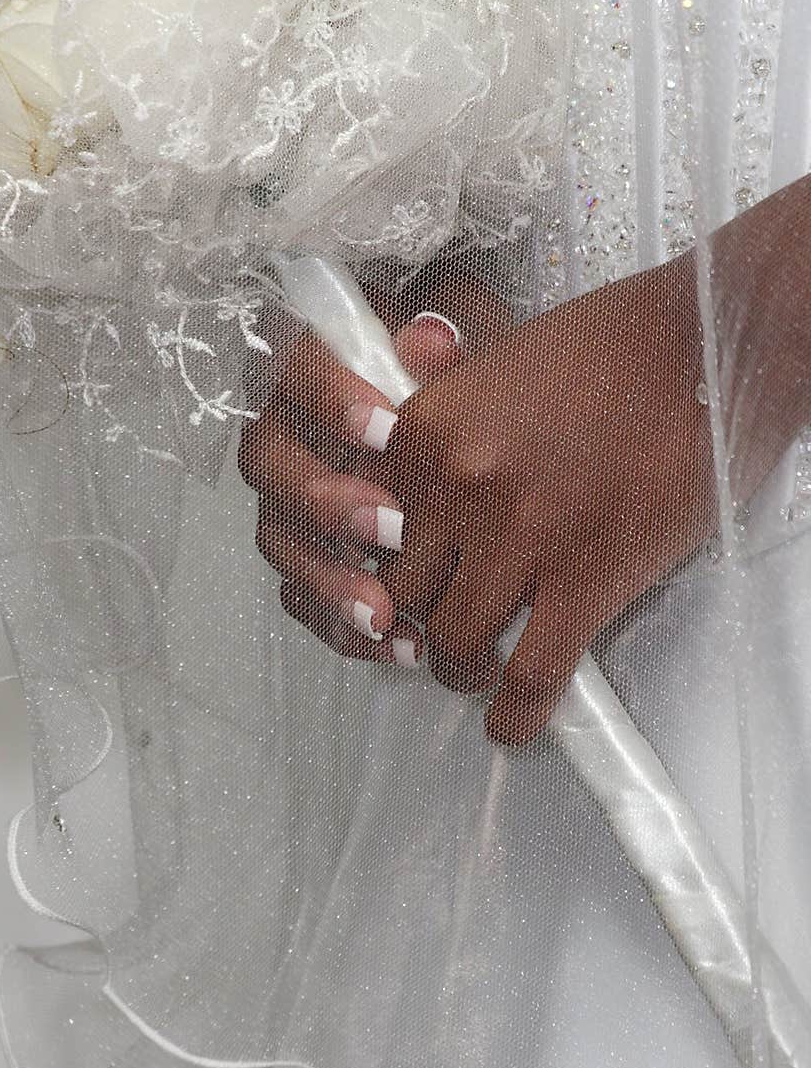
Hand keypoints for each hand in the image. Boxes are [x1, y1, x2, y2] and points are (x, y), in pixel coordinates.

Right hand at [239, 273, 511, 662]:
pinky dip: (340, 624)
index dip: (329, 400)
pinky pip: (302, 594)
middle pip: (268, 464)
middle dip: (326, 502)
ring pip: (280, 540)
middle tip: (391, 529)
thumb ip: (449, 333)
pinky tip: (393, 642)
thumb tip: (433, 341)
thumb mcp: (467, 333)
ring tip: (383, 611)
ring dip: (327, 579)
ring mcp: (287, 496)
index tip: (386, 429)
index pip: (294, 366)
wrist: (472, 417)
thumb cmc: (459, 366)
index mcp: (310, 361)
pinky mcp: (304, 552)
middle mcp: (282, 428)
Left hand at [381, 261, 717, 744]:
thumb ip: (439, 420)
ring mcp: (520, 536)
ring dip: (460, 668)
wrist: (706, 342)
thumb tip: (406, 475)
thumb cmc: (615, 346)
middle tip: (431, 630)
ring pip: (455, 642)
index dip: (372, 565)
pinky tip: (510, 725)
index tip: (387, 583)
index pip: (361, 525)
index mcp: (428, 428)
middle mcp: (458, 485)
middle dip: (411, 622)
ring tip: (475, 670)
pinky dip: (515, 714)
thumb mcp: (495, 363)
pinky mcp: (586, 579)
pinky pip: (530, 674)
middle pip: (400, 591)